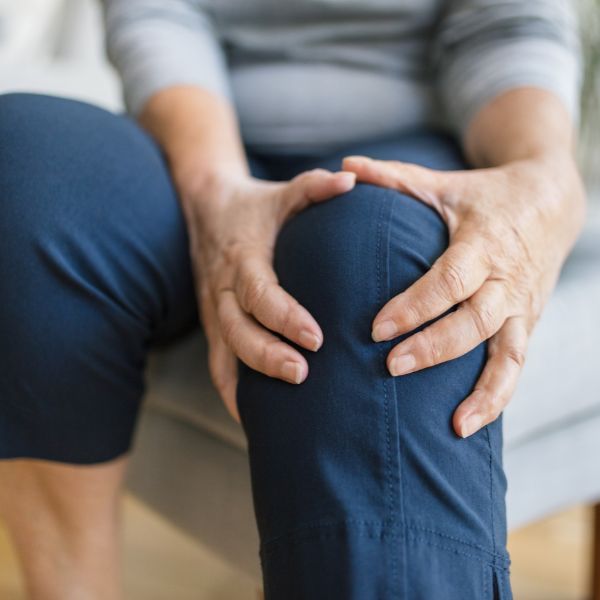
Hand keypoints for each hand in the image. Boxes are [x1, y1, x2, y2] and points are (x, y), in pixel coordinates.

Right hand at [181, 169, 355, 421]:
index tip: (317, 338)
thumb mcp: (283, 192)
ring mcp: (213, 310)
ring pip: (224, 354)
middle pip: (237, 331)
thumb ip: (314, 187)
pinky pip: (217, 364)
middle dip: (268, 356)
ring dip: (250, 382)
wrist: (205, 207)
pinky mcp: (213, 324)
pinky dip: (232, 393)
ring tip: (283, 411)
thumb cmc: (255, 205)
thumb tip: (352, 179)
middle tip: (303, 375)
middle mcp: (222, 288)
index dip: (284, 317)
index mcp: (242, 258)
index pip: (260, 293)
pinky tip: (254, 418)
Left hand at [343, 153, 584, 437]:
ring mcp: (521, 307)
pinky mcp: (527, 324)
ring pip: (506, 354)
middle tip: (390, 367)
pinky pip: (516, 367)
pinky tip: (468, 425)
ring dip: (481, 390)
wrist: (553, 202)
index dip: (416, 305)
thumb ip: (394, 178)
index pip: (450, 280)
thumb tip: (345, 167)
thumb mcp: (443, 185)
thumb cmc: (486, 196)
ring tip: (449, 424)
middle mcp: (506, 280)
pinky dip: (497, 398)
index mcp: (483, 244)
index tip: (377, 328)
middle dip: (434, 347)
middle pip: (474, 321)